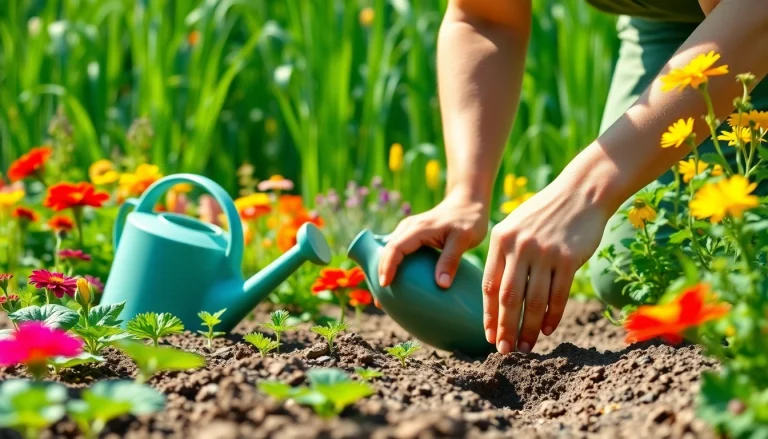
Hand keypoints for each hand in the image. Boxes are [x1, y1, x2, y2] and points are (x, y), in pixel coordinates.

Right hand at [378, 191, 488, 287]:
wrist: (468, 200)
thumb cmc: (468, 218)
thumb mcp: (463, 239)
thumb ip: (450, 260)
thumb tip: (441, 285)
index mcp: (418, 229)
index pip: (395, 248)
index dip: (387, 266)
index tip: (384, 285)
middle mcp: (408, 228)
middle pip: (386, 251)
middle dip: (379, 273)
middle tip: (379, 300)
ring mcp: (409, 230)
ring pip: (389, 251)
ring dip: (384, 270)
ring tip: (384, 296)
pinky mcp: (413, 235)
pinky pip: (397, 250)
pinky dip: (393, 265)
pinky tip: (399, 282)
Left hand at [483, 177, 609, 353]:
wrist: (580, 192)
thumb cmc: (546, 214)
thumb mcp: (517, 226)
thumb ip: (504, 255)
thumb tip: (495, 295)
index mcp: (501, 240)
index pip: (489, 285)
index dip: (488, 314)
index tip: (488, 334)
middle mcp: (519, 247)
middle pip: (508, 297)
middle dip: (504, 327)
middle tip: (503, 350)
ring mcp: (544, 252)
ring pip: (533, 300)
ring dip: (528, 328)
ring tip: (526, 346)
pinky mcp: (568, 258)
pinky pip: (558, 295)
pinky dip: (552, 316)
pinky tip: (547, 329)